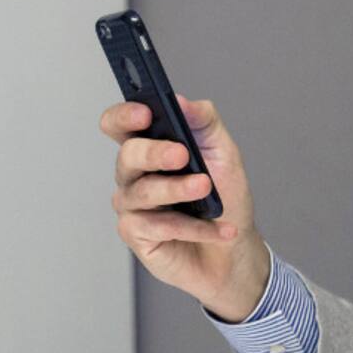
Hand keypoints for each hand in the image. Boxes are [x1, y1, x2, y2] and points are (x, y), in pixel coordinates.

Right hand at [99, 95, 269, 321]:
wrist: (234, 252)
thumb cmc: (224, 201)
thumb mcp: (224, 154)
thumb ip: (203, 122)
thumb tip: (181, 101)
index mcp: (147, 148)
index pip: (118, 124)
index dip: (123, 116)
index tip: (145, 113)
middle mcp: (133, 175)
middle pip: (127, 155)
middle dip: (154, 153)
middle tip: (182, 155)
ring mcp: (131, 205)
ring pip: (143, 191)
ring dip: (178, 190)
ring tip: (207, 190)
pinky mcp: (135, 234)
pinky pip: (157, 225)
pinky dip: (193, 227)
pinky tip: (219, 228)